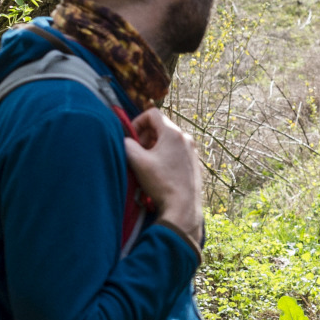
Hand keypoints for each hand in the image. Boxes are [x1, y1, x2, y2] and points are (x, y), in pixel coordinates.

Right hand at [123, 108, 204, 247]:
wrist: (183, 207)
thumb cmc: (161, 183)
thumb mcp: (137, 161)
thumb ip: (127, 144)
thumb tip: (125, 140)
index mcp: (173, 133)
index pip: (152, 113)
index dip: (137, 122)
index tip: (131, 138)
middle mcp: (186, 138)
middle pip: (161, 126)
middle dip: (145, 135)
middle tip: (138, 152)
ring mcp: (192, 151)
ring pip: (168, 139)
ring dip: (154, 146)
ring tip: (147, 163)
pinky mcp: (194, 163)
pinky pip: (176, 151)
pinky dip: (164, 155)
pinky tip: (159, 172)